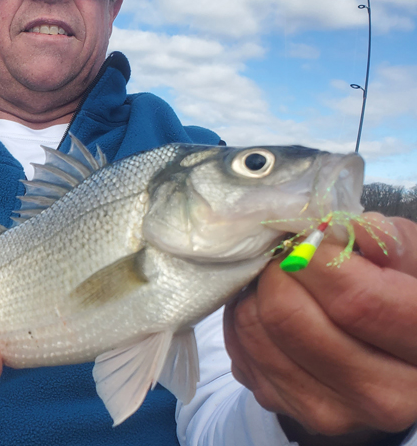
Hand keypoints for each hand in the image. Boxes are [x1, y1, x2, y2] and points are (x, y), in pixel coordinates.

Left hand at [224, 214, 416, 444]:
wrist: (393, 366)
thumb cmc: (405, 299)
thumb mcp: (414, 263)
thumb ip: (387, 242)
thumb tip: (343, 228)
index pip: (352, 299)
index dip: (316, 258)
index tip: (309, 239)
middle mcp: (382, 394)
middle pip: (289, 316)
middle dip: (276, 271)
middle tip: (286, 256)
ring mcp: (331, 411)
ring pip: (255, 330)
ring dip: (254, 293)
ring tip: (278, 280)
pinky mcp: (287, 410)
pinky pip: (240, 349)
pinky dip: (244, 319)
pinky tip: (268, 310)